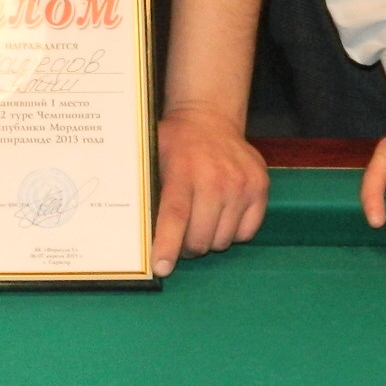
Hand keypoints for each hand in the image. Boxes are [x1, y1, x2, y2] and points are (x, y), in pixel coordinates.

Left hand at [153, 107, 268, 276]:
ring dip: (209, 239)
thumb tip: (126, 231)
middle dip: (186, 246)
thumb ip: (145, 190)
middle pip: (200, 238)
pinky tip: (222, 212)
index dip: (167, 245)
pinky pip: (246, 233)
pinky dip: (232, 231)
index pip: (175, 215)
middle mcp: (215, 178)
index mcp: (183, 170)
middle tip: (179, 235)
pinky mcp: (260, 187)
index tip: (161, 268)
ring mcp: (240, 183)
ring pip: (223, 240)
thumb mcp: (152, 156)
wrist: (210, 117)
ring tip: (200, 218)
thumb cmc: (175, 143)